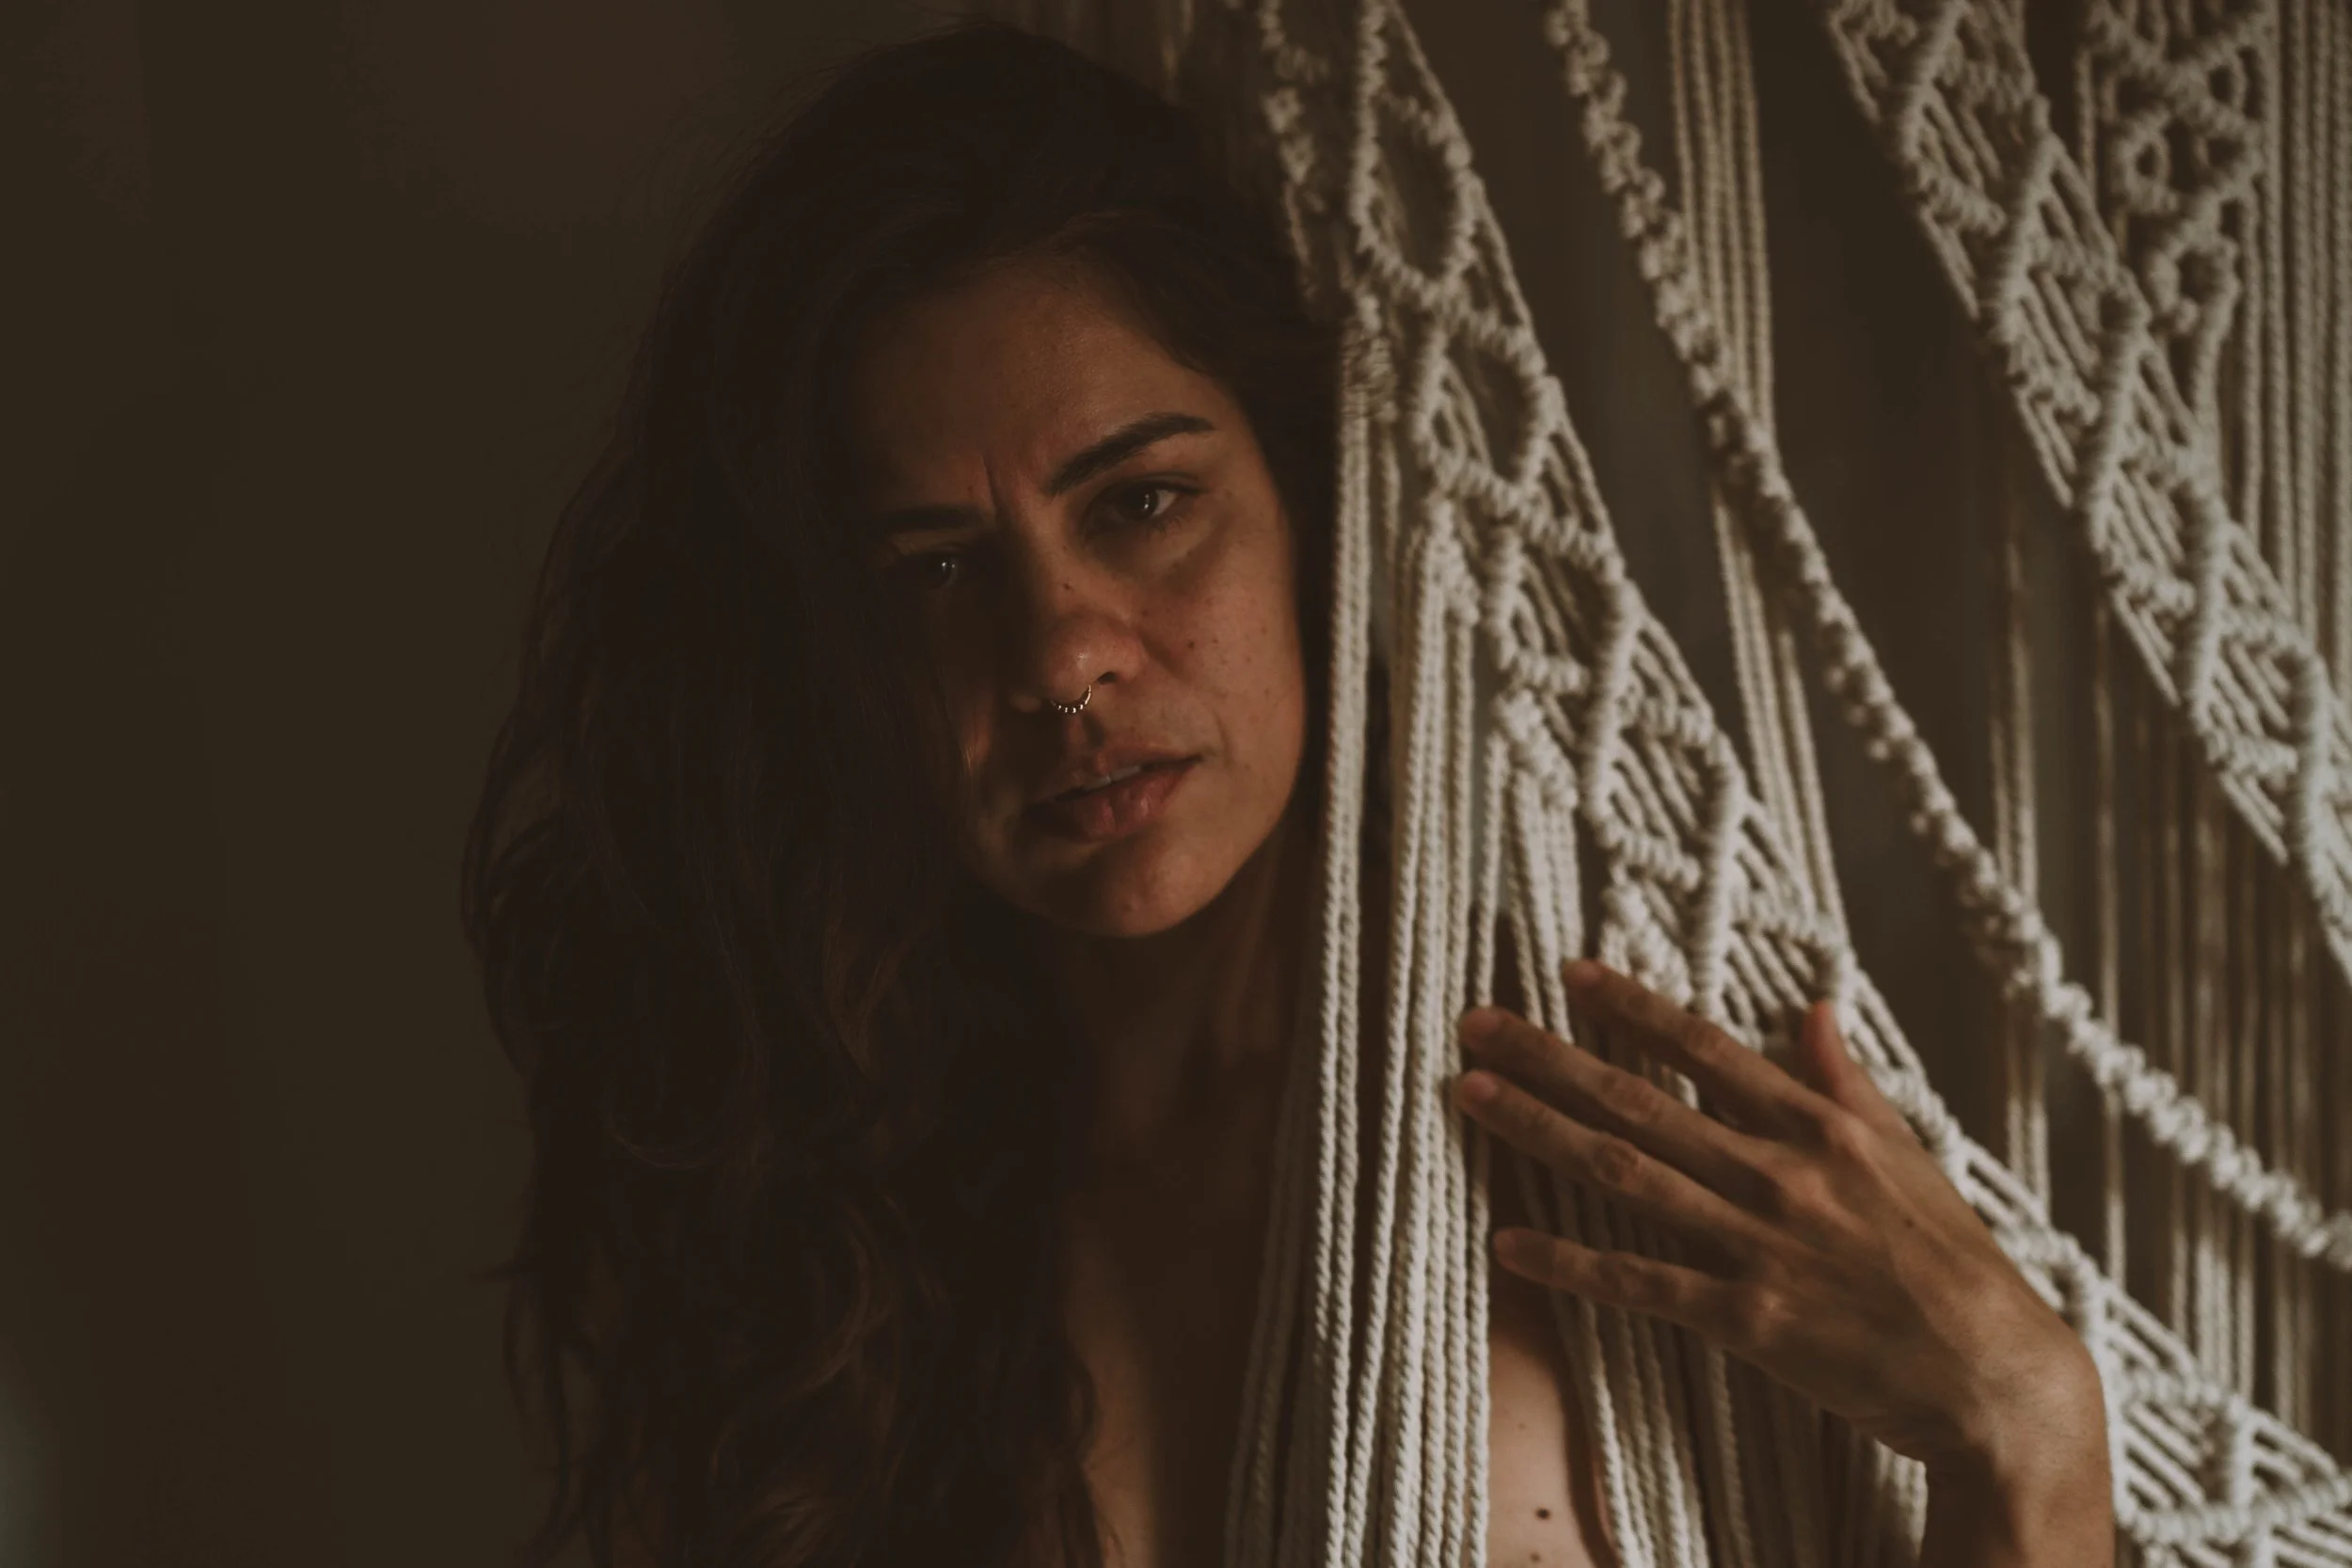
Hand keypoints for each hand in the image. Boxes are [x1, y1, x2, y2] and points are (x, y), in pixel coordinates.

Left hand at [1450, 959, 2105, 1493]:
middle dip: (1548, 1057)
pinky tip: (1509, 1243)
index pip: (1704, 1048)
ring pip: (1623, 1174)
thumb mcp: (1908, 1153)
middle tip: (1474, 1026)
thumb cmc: (1953, 1261)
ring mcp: (1757, 1244)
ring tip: (1470, 1096)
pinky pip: (1639, 1282)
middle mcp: (1778, 1173)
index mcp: (1818, 1127)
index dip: (1631, 1005)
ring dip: (1538, 1131)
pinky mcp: (1746, 1318)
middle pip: (1638, 1101)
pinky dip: (1569, 1263)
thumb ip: (1844, 1082)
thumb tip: (1813, 1007)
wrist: (1995, 1375)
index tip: (1570, 971)